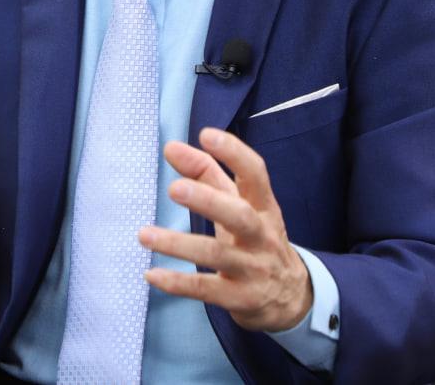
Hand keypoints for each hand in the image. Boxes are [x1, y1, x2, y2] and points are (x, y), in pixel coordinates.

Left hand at [139, 127, 312, 331]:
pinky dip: (178, 283)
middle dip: (207, 200)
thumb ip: (207, 174)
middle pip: (239, 215)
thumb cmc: (255, 238)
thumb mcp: (239, 205)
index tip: (206, 134)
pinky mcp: (240, 298)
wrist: (290, 296)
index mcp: (264, 206)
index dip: (234, 153)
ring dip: (178, 244)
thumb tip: (172, 147)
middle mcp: (262, 235)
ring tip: (144, 234)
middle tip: (174, 188)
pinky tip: (152, 274)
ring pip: (217, 255)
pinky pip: (207, 289)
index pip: (256, 174)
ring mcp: (253, 268)